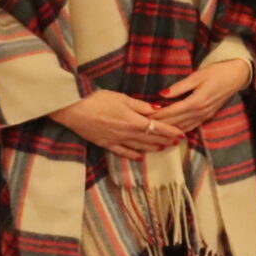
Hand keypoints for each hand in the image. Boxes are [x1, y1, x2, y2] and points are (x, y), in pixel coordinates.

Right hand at [51, 88, 182, 156]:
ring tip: (163, 148)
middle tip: (177, 142)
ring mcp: (117, 140)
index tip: (182, 134)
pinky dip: (133, 155)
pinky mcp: (105, 144)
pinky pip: (123, 152)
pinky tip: (139, 157)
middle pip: (151, 138)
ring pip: (139, 146)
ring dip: (153, 148)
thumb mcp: (122, 98)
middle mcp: (128, 133)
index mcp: (135, 121)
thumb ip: (141, 106)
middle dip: (166, 140)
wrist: (74, 109)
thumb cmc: (98, 99)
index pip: (158, 127)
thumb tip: (159, 109)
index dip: (171, 131)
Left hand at [146, 57, 251, 132]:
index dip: (157, 115)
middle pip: (175, 122)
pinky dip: (180, 130)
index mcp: (196, 101)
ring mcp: (205, 115)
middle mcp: (200, 112)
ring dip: (168, 130)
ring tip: (154, 131)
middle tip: (143, 126)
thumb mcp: (197, 75)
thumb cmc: (218, 72)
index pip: (171, 111)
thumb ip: (179, 87)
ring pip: (183, 127)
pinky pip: (191, 126)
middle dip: (159, 124)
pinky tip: (172, 132)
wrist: (238, 76)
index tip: (143, 117)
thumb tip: (161, 94)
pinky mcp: (208, 115)